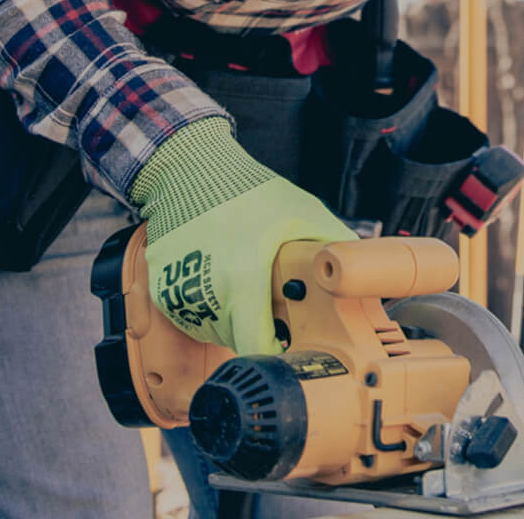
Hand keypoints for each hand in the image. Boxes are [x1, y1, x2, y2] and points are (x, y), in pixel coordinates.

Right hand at [128, 117, 356, 354]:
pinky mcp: (161, 290)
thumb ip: (333, 244)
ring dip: (230, 318)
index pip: (255, 345)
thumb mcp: (302, 212)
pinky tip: (215, 276)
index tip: (284, 346)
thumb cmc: (249, 192)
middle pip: (236, 338)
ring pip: (212, 330)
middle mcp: (207, 291)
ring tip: (241, 280)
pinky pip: (190, 316)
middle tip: (266, 298)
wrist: (191, 171)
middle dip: (256, 326)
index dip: (273, 352)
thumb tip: (361, 273)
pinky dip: (204, 307)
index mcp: (244, 278)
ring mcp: (179, 293)